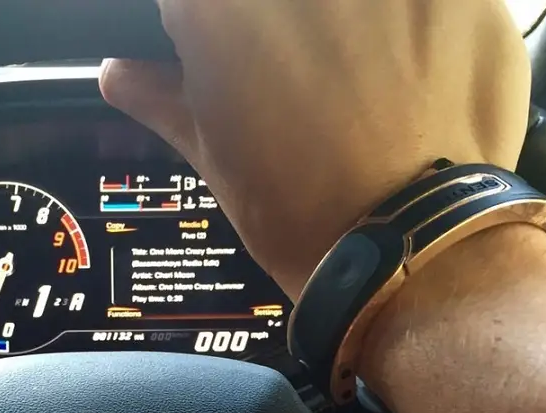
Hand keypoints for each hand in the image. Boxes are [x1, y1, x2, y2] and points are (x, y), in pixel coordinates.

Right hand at [100, 0, 530, 298]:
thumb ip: (165, 99)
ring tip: (359, 89)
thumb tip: (119, 75)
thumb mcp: (218, 158)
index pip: (193, 2)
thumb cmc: (300, 215)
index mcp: (222, 8)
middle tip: (301, 82)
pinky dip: (418, 30)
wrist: (407, 253)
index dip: (204, 31)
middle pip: (281, 0)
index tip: (220, 60)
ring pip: (353, 3)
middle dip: (285, 32)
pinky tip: (412, 86)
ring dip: (347, 30)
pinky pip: (427, 3)